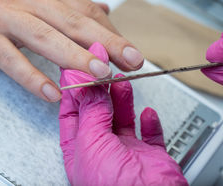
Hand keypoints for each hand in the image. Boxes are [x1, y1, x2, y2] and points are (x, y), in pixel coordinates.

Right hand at [0, 0, 143, 101]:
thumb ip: (64, 0)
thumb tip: (101, 10)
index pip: (84, 8)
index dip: (110, 30)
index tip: (128, 50)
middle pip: (73, 21)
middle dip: (106, 43)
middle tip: (132, 62)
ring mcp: (3, 16)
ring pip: (46, 38)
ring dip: (75, 57)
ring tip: (101, 75)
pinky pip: (11, 59)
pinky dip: (32, 77)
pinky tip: (51, 92)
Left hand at [59, 42, 186, 185]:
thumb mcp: (92, 143)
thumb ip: (91, 112)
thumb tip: (86, 86)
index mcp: (79, 150)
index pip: (72, 112)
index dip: (74, 89)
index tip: (77, 67)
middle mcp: (101, 150)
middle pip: (98, 112)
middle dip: (100, 89)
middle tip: (102, 66)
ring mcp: (126, 153)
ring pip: (122, 118)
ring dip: (122, 99)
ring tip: (121, 81)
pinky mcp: (150, 157)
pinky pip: (150, 135)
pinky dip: (149, 122)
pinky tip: (147, 112)